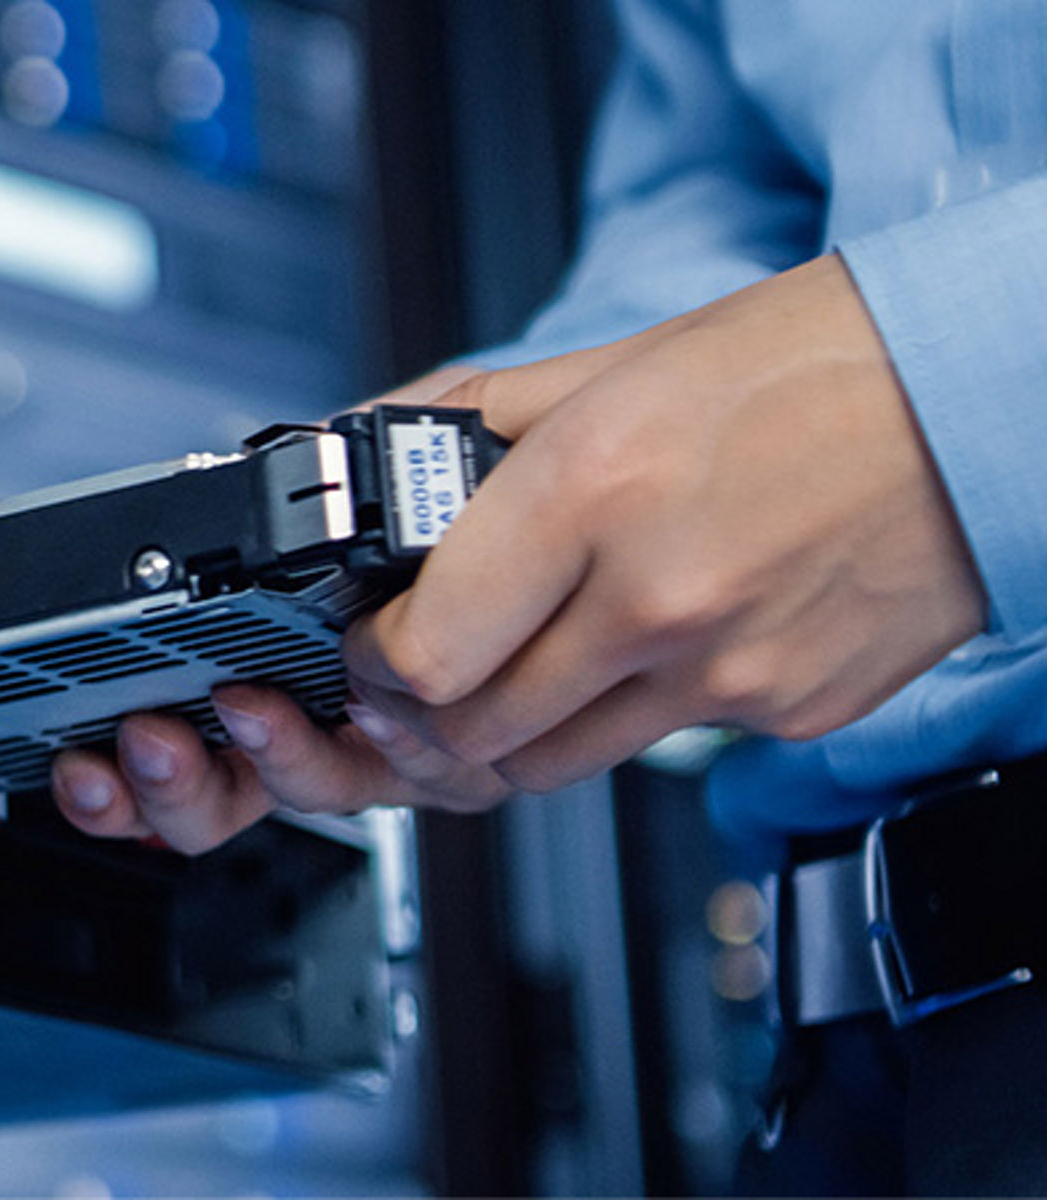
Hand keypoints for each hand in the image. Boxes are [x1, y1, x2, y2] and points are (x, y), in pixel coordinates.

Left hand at [53, 254, 986, 852]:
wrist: (979, 398)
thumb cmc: (807, 366)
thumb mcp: (608, 366)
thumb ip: (466, 423)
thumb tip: (363, 443)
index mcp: (594, 492)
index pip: (424, 654)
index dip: (372, 661)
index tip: (368, 640)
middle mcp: (658, 597)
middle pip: (474, 731)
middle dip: (421, 710)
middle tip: (419, 668)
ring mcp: (728, 672)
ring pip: (553, 765)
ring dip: (506, 733)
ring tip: (512, 667)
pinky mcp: (785, 714)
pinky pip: (660, 749)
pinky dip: (622, 716)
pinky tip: (638, 649)